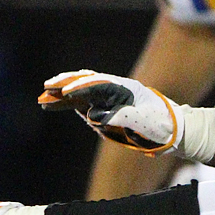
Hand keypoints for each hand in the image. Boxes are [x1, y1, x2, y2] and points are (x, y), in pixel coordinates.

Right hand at [39, 69, 183, 152]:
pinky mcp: (106, 108)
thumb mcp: (143, 122)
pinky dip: (67, 104)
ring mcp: (109, 99)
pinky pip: (83, 103)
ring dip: (61, 95)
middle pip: (85, 82)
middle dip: (64, 85)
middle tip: (45, 89)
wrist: (173, 131)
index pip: (97, 84)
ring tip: (42, 99)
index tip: (65, 92)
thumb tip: (93, 115)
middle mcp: (114, 90)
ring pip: (80, 92)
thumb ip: (118, 117)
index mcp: (125, 89)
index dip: (80, 87)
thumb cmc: (161, 125)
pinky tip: (54, 104)